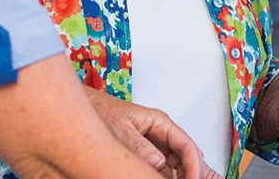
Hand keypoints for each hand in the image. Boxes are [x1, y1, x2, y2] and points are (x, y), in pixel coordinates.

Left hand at [81, 86, 223, 178]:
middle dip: (191, 171)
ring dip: (180, 174)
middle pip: (186, 155)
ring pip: (176, 163)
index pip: (186, 145)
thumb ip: (140, 146)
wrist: (85, 106)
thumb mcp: (119, 128)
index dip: (193, 165)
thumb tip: (159, 163)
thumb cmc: (100, 109)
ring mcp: (154, 143)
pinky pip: (163, 167)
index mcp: (159, 122)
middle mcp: (160, 132)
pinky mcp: (146, 152)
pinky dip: (167, 175)